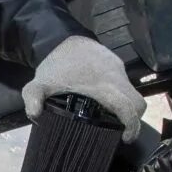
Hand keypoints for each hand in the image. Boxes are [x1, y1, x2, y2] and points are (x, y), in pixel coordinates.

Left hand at [21, 34, 144, 141]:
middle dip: (133, 119)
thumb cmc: (54, 63)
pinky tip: (104, 100)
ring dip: (125, 106)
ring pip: (131, 92)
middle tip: (120, 131)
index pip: (130, 108)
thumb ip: (33, 99)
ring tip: (110, 117)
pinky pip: (124, 82)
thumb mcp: (38, 84)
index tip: (125, 138)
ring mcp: (118, 69)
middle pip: (137, 103)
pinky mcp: (116, 63)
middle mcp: (117, 77)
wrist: (61, 34)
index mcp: (105, 86)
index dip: (132, 126)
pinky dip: (120, 94)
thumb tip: (35, 115)